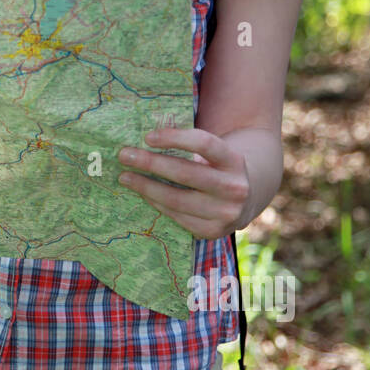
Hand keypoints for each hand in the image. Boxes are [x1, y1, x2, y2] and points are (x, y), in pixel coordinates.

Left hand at [117, 127, 250, 239]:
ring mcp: (225, 213)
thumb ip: (189, 148)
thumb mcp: (214, 155)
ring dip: (146, 187)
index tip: (147, 137)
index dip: (174, 138)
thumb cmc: (217, 169)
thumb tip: (144, 143)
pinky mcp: (212, 231)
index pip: (204, 144)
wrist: (245, 201)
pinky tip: (143, 194)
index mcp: (234, 161)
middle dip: (150, 163)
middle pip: (185, 173)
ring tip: (125, 177)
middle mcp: (234, 188)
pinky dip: (157, 203)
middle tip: (124, 155)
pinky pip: (177, 216)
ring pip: (177, 199)